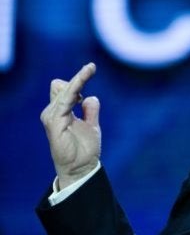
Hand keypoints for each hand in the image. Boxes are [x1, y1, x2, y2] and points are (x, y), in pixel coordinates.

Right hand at [40, 63, 100, 189]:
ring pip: (64, 91)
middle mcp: (53, 112)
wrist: (82, 167)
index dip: (79, 78)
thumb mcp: (91, 125)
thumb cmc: (85, 148)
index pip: (66, 89)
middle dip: (79, 78)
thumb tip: (90, 97)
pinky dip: (73, 90)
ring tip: (89, 70)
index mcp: (61, 112)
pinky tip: (82, 84)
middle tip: (92, 68)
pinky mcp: (54, 123)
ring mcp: (52, 117)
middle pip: (63, 86)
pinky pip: (64, 101)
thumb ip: (90, 111)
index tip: (91, 67)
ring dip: (78, 80)